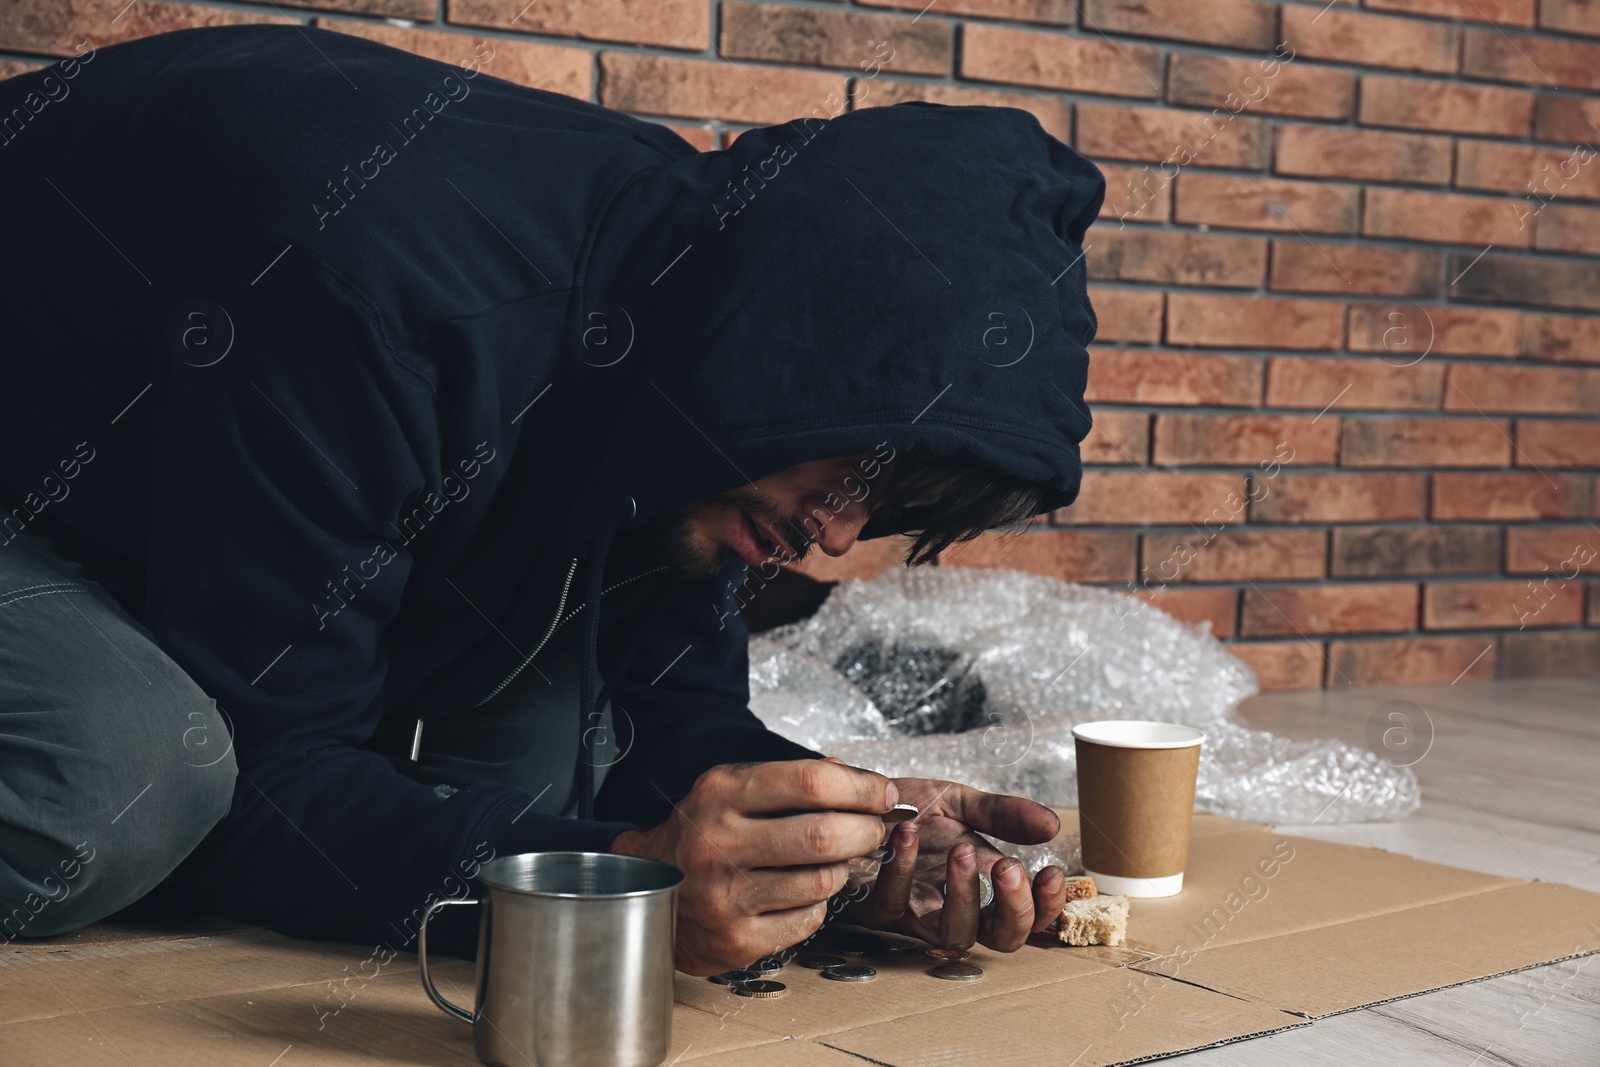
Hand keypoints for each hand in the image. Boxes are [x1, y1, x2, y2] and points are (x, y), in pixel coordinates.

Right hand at [610, 758, 895, 976]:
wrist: (646, 888)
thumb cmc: (703, 832)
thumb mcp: (733, 789)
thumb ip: (793, 780)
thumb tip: (867, 785)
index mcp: (721, 794)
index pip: (811, 783)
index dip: (861, 789)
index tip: (883, 794)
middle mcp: (719, 843)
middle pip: (824, 835)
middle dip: (866, 830)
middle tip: (873, 829)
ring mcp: (726, 896)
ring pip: (824, 880)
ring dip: (843, 868)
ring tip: (833, 860)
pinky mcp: (737, 939)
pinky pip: (809, 918)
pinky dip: (818, 903)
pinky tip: (802, 891)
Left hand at [837, 767, 1068, 953]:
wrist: (853, 800)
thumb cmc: (906, 809)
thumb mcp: (960, 802)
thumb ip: (1003, 813)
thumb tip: (1052, 824)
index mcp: (983, 879)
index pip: (1030, 913)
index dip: (1048, 905)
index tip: (1053, 872)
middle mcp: (956, 903)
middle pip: (1003, 939)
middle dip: (1015, 909)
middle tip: (1010, 869)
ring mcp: (918, 910)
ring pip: (954, 936)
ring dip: (964, 895)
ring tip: (960, 850)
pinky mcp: (877, 906)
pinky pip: (895, 902)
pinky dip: (903, 867)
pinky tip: (907, 833)